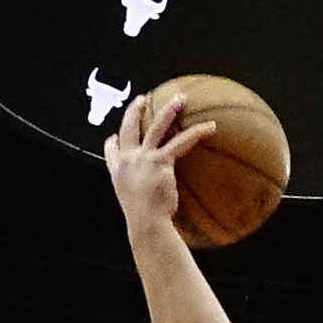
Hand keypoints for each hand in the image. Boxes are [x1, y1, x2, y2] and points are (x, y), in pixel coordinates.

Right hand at [103, 91, 214, 233]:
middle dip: (134, 111)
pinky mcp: (160, 161)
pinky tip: (211, 126)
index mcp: (118, 172)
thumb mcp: (136, 207)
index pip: (111, 150)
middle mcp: (127, 161)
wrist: (146, 223)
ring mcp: (142, 158)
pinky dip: (197, 132)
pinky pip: (181, 141)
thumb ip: (141, 197)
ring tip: (180, 98)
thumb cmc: (144, 222)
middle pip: (128, 128)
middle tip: (141, 98)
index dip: (113, 142)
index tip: (114, 137)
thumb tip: (153, 205)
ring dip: (168, 110)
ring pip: (155, 126)